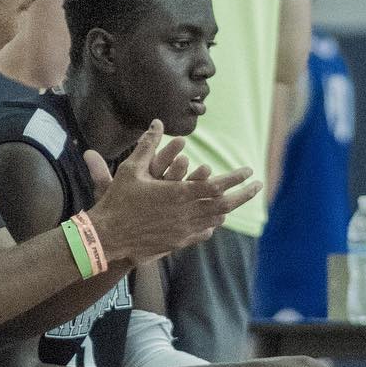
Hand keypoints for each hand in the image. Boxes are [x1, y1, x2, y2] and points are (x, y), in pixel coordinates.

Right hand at [86, 121, 260, 266]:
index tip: (249, 170)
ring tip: (237, 200)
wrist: (107, 237)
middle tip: (258, 186)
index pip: (216, 186)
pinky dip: (211, 225)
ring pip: (214, 220)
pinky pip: (200, 234)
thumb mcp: (131, 169)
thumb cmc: (118, 201)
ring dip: (227, 209)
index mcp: (178, 195)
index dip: (235, 178)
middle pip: (224, 205)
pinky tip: (214, 221)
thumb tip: (158, 123)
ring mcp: (182, 231)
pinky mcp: (175, 243)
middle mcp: (185, 215)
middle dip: (243, 194)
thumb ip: (148, 145)